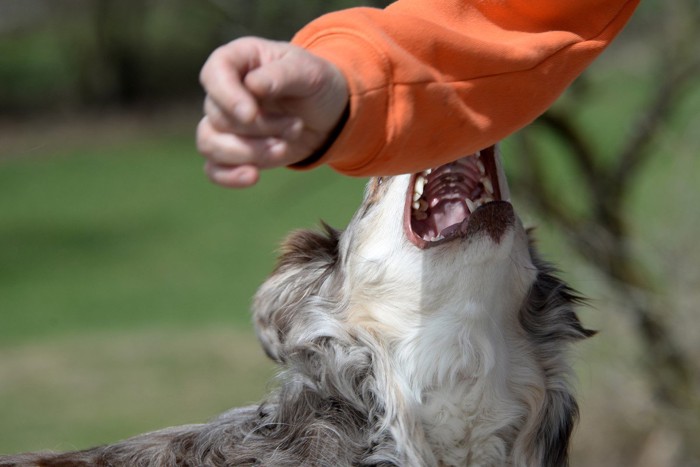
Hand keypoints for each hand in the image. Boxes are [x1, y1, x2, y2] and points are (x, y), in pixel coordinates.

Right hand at [197, 37, 348, 187]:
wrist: (328, 114)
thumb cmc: (316, 83)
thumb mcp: (309, 72)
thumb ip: (281, 75)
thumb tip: (252, 85)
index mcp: (238, 61)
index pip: (213, 74)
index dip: (227, 97)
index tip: (251, 115)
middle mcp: (224, 91)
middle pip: (218, 116)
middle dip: (259, 128)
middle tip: (296, 126)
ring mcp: (225, 124)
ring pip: (211, 144)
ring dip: (249, 152)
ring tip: (284, 148)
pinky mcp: (232, 152)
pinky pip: (214, 169)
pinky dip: (230, 176)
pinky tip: (253, 177)